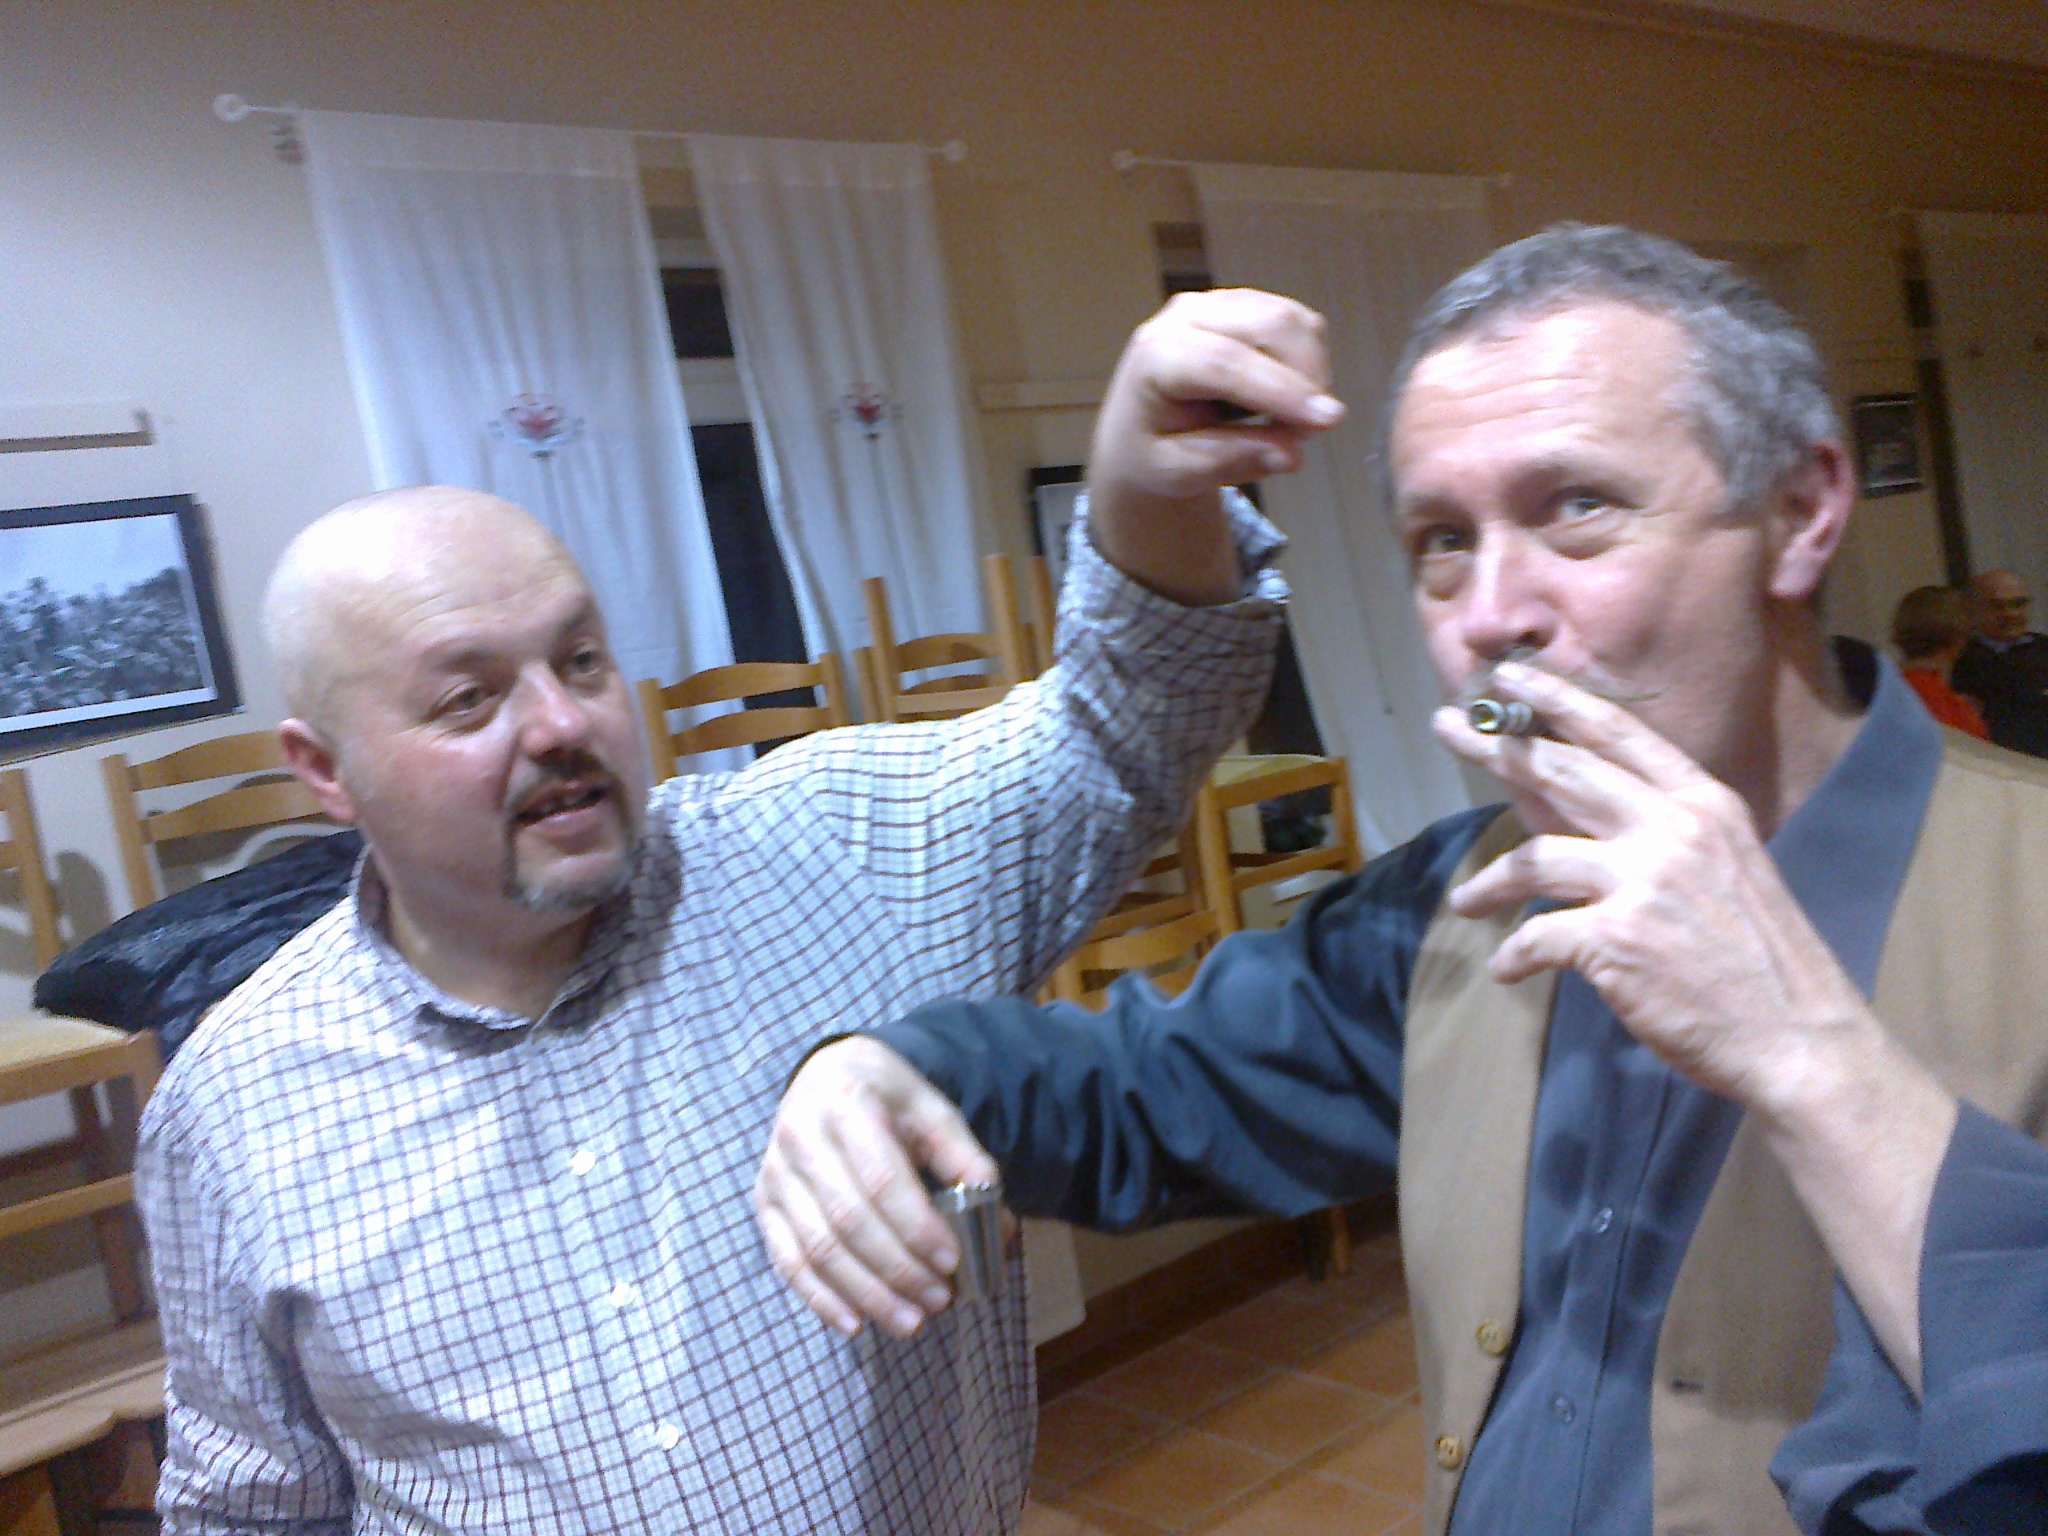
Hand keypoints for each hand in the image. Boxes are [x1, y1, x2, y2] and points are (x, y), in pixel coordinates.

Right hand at [755, 1035, 998, 1338]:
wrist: (827, 1075)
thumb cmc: (888, 1099)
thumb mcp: (932, 1110)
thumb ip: (964, 1160)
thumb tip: (997, 1224)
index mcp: (847, 1103)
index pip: (881, 1178)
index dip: (916, 1226)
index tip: (951, 1262)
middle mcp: (800, 1136)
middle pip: (849, 1220)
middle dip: (897, 1269)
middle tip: (939, 1300)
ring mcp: (775, 1173)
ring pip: (818, 1249)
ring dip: (866, 1294)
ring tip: (910, 1322)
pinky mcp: (763, 1204)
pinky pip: (787, 1261)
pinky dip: (821, 1299)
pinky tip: (856, 1323)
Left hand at [1087, 288, 1343, 604]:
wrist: (1142, 425)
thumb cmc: (1154, 450)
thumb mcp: (1177, 473)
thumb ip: (1229, 462)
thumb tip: (1290, 454)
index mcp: (1156, 355)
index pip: (1225, 363)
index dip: (1280, 390)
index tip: (1327, 422)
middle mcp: (1186, 315)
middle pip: (1269, 325)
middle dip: (1306, 379)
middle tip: (1307, 435)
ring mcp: (1219, 302)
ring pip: (1291, 320)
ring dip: (1310, 373)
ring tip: (1289, 422)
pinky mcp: (1247, 304)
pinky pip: (1297, 324)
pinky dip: (1307, 363)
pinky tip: (1283, 397)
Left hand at [1432, 661, 1875, 1111]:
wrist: (1797, 1036)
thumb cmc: (1760, 959)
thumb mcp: (1725, 867)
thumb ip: (1660, 832)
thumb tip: (1579, 814)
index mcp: (1703, 805)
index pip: (1619, 733)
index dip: (1558, 699)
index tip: (1509, 677)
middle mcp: (1672, 829)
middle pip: (1563, 772)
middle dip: (1496, 747)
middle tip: (1445, 727)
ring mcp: (1643, 881)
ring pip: (1534, 859)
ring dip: (1489, 883)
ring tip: (1463, 902)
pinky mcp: (1616, 939)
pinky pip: (1537, 936)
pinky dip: (1514, 956)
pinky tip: (1506, 970)